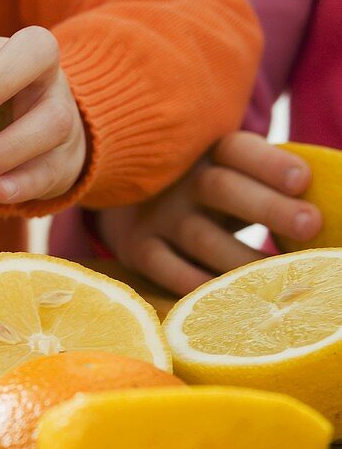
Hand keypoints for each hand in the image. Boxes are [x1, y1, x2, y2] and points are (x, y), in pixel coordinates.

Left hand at [0, 27, 86, 203]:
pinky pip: (50, 171)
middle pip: (40, 63)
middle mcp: (48, 76)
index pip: (17, 43)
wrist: (30, 141)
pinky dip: (22, 184)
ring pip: (50, 125)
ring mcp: (64, 119)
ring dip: (4, 150)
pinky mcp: (65, 163)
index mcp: (22, 50)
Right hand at [97, 131, 322, 294]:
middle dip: (269, 207)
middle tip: (311, 224)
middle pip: (222, 188)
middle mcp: (181, 181)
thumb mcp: (232, 176)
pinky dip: (196, 284)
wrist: (129, 207)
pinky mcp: (137, 248)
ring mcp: (156, 215)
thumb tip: (336, 204)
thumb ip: (273, 185)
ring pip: (200, 236)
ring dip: (242, 257)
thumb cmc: (208, 196)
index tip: (303, 181)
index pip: (239, 149)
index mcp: (210, 154)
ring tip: (281, 279)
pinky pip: (166, 268)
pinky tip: (228, 299)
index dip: (270, 163)